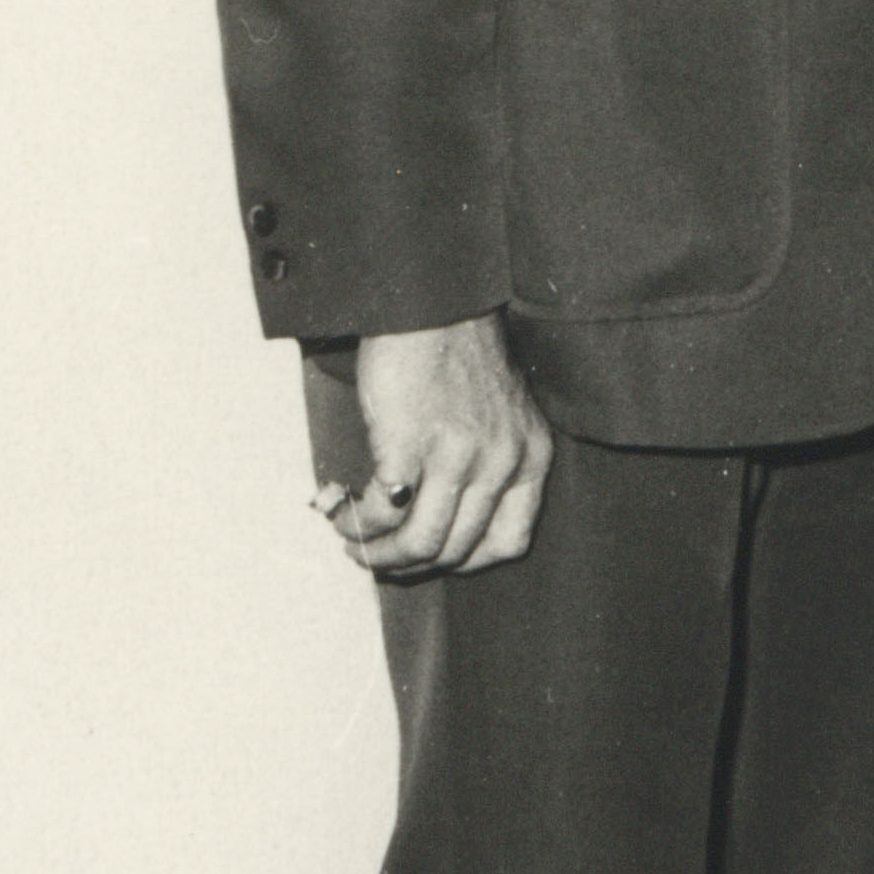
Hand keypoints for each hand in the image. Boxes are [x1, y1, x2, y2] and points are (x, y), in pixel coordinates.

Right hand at [328, 311, 552, 577]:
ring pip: (420, 543)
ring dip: (378, 553)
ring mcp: (460, 455)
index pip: (509, 543)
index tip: (430, 557)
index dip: (463, 562)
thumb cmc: (459, 362)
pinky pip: (384, 511)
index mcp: (531, 458)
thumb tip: (443, 526)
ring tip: (353, 539)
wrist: (434, 310)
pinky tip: (342, 509)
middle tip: (373, 554)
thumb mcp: (503, 420)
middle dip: (407, 564)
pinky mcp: (412, 445)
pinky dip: (358, 521)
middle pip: (455, 550)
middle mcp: (503, 462)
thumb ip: (491, 468)